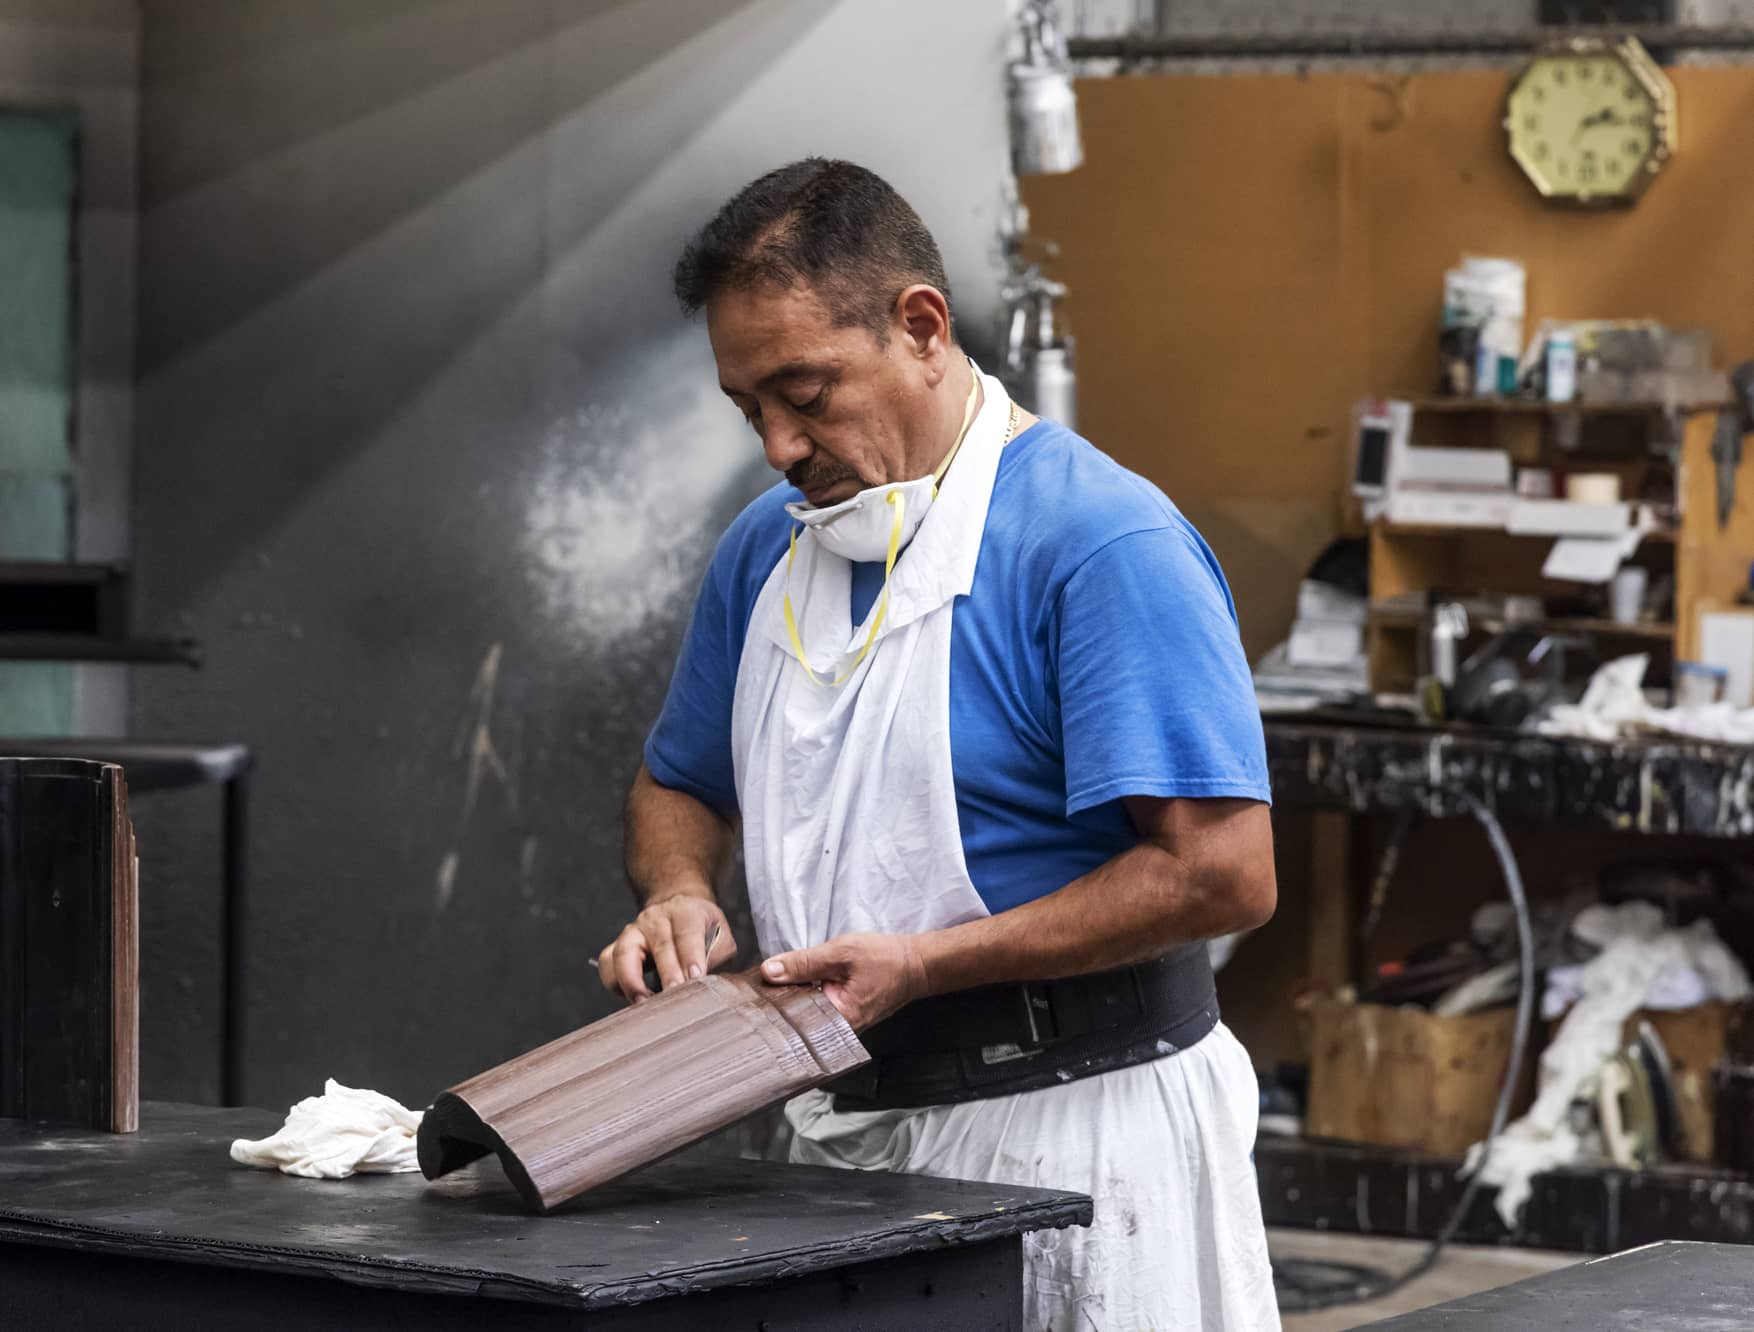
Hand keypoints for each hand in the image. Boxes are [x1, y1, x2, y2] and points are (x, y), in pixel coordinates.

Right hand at [598, 895, 733, 1002]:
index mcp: (684, 911)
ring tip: (645, 1004)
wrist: (678, 912)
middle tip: (675, 997)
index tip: (695, 977)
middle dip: (667, 974)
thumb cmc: (702, 930)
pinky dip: (615, 984)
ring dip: (632, 981)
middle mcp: (655, 918)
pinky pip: (608, 965)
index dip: (691, 956)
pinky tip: (633, 998)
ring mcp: (632, 932)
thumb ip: (716, 956)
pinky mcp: (617, 947)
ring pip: (623, 954)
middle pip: (658, 946)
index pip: (687, 932)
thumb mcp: (721, 936)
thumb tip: (706, 983)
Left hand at [760, 932, 929, 1031]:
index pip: (792, 1019)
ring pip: (805, 1014)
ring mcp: (841, 1026)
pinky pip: (815, 1009)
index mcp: (838, 1020)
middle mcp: (838, 1031)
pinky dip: (804, 998)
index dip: (770, 1004)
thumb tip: (768, 971)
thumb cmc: (884, 958)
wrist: (917, 963)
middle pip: (796, 1020)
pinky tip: (791, 987)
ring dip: (789, 999)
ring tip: (768, 987)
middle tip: (754, 989)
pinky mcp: (843, 1016)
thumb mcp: (841, 953)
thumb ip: (804, 963)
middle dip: (776, 1003)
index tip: (752, 992)